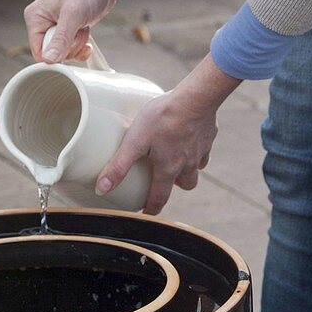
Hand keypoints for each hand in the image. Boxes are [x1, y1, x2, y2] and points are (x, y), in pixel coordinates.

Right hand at [23, 0, 119, 63]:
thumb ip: (60, 39)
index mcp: (35, 18)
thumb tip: (49, 59)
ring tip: (82, 25)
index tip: (69, 46)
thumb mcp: (73, 16)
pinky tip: (85, 32)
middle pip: (52, 54)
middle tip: (77, 29)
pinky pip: (71, 48)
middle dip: (69, 47)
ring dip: (77, 44)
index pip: (38, 52)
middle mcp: (42, 22)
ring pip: (63, 52)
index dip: (55, 55)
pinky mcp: (68, 28)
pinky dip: (81, 45)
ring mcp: (56, 26)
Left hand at [95, 53, 240, 214]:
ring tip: (175, 157)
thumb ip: (119, 165)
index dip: (152, 208)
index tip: (147, 212)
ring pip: (196, 169)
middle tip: (163, 180)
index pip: (160, 198)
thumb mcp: (134, 141)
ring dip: (187, 169)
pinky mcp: (208, 136)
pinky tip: (188, 138)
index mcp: (168, 169)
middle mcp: (187, 165)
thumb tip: (102, 188)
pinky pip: (203, 150)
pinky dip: (195, 149)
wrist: (195, 99)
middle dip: (173, 187)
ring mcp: (200, 151)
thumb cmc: (163, 118)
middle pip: (185, 186)